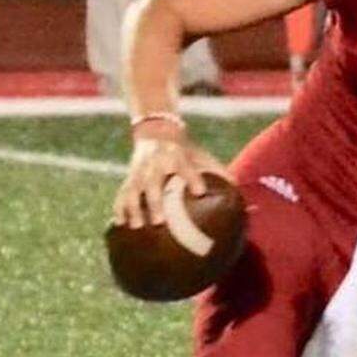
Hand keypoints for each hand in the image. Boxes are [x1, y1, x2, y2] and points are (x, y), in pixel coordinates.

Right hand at [111, 126, 230, 228]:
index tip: (200, 192)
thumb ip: (217, 171)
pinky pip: (121, 193)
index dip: (192, 178)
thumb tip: (236, 189)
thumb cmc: (185, 149)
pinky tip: (120, 224)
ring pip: (132, 190)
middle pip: (152, 183)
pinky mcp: (129, 177)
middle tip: (160, 221)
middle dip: (155, 202)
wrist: (157, 130)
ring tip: (137, 226)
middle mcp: (155, 163)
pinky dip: (119, 208)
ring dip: (133, 208)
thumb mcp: (201, 154)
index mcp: (176, 156)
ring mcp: (139, 171)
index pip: (184, 167)